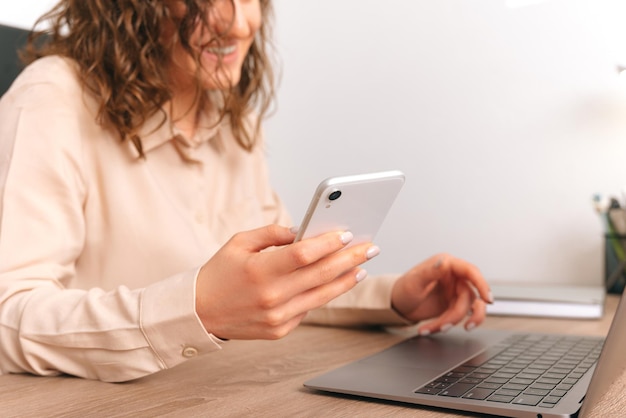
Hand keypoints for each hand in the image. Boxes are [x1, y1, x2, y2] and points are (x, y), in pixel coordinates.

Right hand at [195, 225, 378, 339]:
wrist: (200, 313)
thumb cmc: (219, 273)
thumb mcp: (239, 243)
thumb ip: (272, 234)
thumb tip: (303, 232)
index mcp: (259, 270)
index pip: (303, 254)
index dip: (328, 243)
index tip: (347, 233)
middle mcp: (271, 296)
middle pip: (321, 274)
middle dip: (350, 259)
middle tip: (369, 248)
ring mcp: (277, 316)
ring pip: (322, 295)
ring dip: (345, 280)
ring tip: (361, 267)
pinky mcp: (280, 330)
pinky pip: (308, 309)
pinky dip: (323, 294)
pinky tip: (336, 282)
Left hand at [390, 253, 491, 334]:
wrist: (398, 305)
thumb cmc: (404, 288)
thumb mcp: (414, 280)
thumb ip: (430, 271)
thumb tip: (443, 262)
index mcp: (447, 265)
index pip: (470, 271)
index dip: (482, 284)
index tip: (487, 298)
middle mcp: (454, 277)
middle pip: (469, 295)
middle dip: (457, 313)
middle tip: (445, 325)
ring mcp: (455, 292)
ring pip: (467, 309)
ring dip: (453, 321)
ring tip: (439, 329)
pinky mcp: (454, 306)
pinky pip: (460, 317)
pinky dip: (448, 325)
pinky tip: (433, 329)